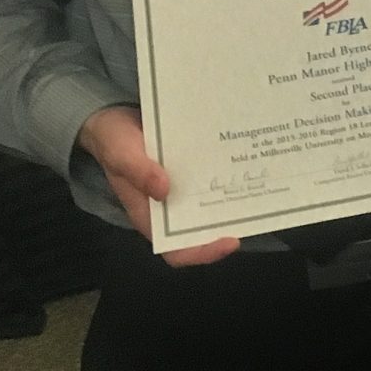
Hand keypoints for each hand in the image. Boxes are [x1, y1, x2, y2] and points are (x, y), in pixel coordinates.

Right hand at [76, 106, 239, 266]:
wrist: (113, 118)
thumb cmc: (112, 141)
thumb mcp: (120, 153)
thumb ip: (137, 171)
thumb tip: (164, 191)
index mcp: (150, 216)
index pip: (176, 250)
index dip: (203, 252)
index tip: (230, 241)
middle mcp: (170, 207)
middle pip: (203, 229)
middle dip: (228, 223)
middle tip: (255, 206)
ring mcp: (182, 189)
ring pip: (212, 204)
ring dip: (233, 197)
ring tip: (258, 183)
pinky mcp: (191, 171)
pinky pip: (212, 178)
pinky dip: (228, 173)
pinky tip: (245, 158)